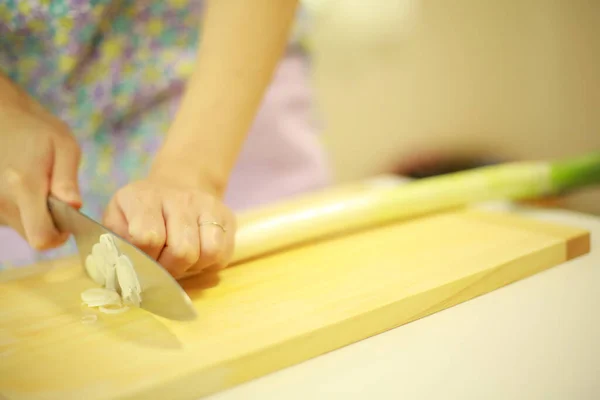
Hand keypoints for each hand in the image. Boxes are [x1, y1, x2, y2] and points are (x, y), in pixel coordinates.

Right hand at [0, 75, 81, 249]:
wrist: (1, 116)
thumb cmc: (37, 129)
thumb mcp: (64, 146)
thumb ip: (68, 179)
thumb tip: (75, 205)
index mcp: (24, 187)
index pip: (40, 237)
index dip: (58, 236)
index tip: (67, 222)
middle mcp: (3, 200)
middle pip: (31, 235)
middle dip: (49, 225)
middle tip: (56, 199)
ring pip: (20, 227)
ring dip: (35, 215)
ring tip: (39, 186)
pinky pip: (11, 217)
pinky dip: (22, 208)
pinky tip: (25, 185)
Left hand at [102, 177, 236, 277]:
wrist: (176, 186)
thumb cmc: (140, 213)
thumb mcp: (117, 220)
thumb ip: (114, 242)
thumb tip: (122, 270)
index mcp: (144, 197)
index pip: (147, 238)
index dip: (144, 259)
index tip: (140, 261)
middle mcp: (180, 197)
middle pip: (182, 251)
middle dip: (170, 269)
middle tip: (161, 267)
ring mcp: (207, 205)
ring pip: (207, 253)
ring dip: (191, 267)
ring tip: (179, 261)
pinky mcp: (227, 217)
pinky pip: (222, 254)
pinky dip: (208, 264)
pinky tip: (196, 256)